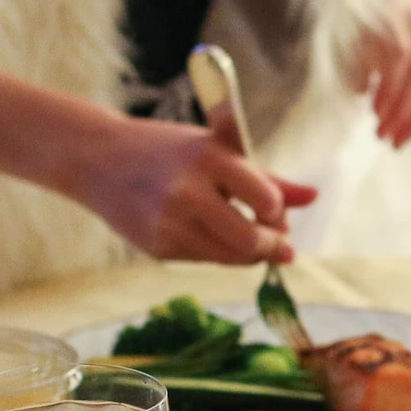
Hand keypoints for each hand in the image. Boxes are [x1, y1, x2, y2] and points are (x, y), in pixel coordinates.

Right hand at [80, 117, 313, 264]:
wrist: (95, 158)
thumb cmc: (168, 150)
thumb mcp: (217, 150)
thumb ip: (267, 178)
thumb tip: (314, 197)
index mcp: (209, 159)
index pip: (266, 200)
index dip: (278, 211)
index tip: (275, 211)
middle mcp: (187, 193)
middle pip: (250, 240)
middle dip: (272, 245)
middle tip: (280, 242)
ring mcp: (169, 224)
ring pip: (230, 257)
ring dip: (249, 253)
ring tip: (248, 236)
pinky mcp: (157, 248)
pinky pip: (205, 260)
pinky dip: (216, 252)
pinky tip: (207, 233)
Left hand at [344, 1, 410, 147]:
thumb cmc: (344, 24)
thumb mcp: (342, 36)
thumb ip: (351, 60)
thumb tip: (360, 91)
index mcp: (396, 12)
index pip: (403, 54)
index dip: (391, 86)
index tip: (375, 112)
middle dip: (404, 111)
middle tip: (382, 137)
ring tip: (396, 143)